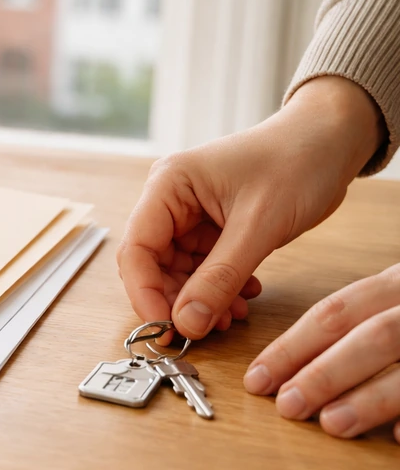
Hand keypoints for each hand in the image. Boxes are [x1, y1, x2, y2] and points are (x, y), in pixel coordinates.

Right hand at [118, 77, 384, 339]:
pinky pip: (202, 270)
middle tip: (203, 329)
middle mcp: (170, 201)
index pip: (137, 249)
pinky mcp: (210, 229)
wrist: (331, 140)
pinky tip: (244, 297)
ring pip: (177, 273)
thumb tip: (186, 323)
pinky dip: (219, 290)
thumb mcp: (259, 225)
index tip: (165, 327)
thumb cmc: (297, 159)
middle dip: (177, 301)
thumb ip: (220, 278)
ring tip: (233, 314)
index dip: (145, 293)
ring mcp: (189, 216)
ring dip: (200, 300)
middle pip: (152, 265)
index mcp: (168, 185)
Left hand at [245, 266, 399, 443]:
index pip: (338, 311)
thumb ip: (358, 332)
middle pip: (378, 334)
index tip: (256, 379)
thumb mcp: (395, 305)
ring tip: (333, 425)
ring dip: (373, 397)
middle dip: (327, 371)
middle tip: (288, 406)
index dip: (293, 346)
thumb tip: (292, 377)